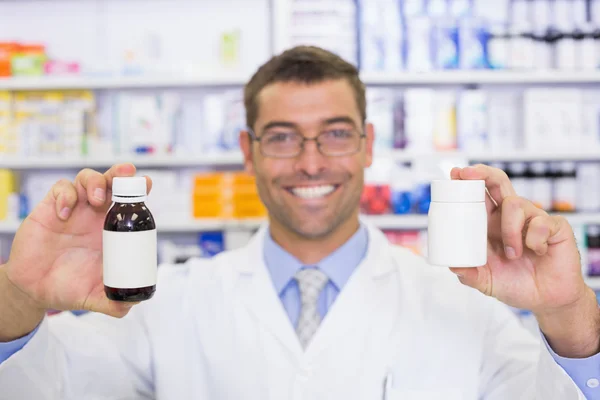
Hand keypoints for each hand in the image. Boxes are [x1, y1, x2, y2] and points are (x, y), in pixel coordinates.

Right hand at [4, 164, 151, 317]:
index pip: (130, 202)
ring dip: (95, 182)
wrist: (34, 290)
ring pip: (88, 179)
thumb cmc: (68, 287)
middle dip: (121, 173)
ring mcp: (75, 209)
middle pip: (112, 182)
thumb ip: (113, 303)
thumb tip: (132, 304)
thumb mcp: (94, 297)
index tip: (149, 184)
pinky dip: (65, 195)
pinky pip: (61, 189)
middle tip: (127, 174)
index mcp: (113, 229)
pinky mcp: (51, 208)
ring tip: (97, 199)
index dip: (140, 188)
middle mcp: (96, 214)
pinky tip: (64, 214)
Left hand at [450, 164, 599, 356]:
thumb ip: (468, 274)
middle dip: (483, 173)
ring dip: (510, 230)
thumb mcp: (485, 281)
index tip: (454, 174)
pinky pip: (542, 222)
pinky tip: (537, 252)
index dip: (468, 181)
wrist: (546, 301)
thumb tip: (452, 266)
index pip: (479, 195)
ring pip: (516, 204)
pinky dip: (535, 239)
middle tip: (468, 174)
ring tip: (512, 254)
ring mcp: (533, 219)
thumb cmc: (515, 284)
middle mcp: (511, 216)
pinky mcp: (555, 227)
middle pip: (498, 182)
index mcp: (491, 224)